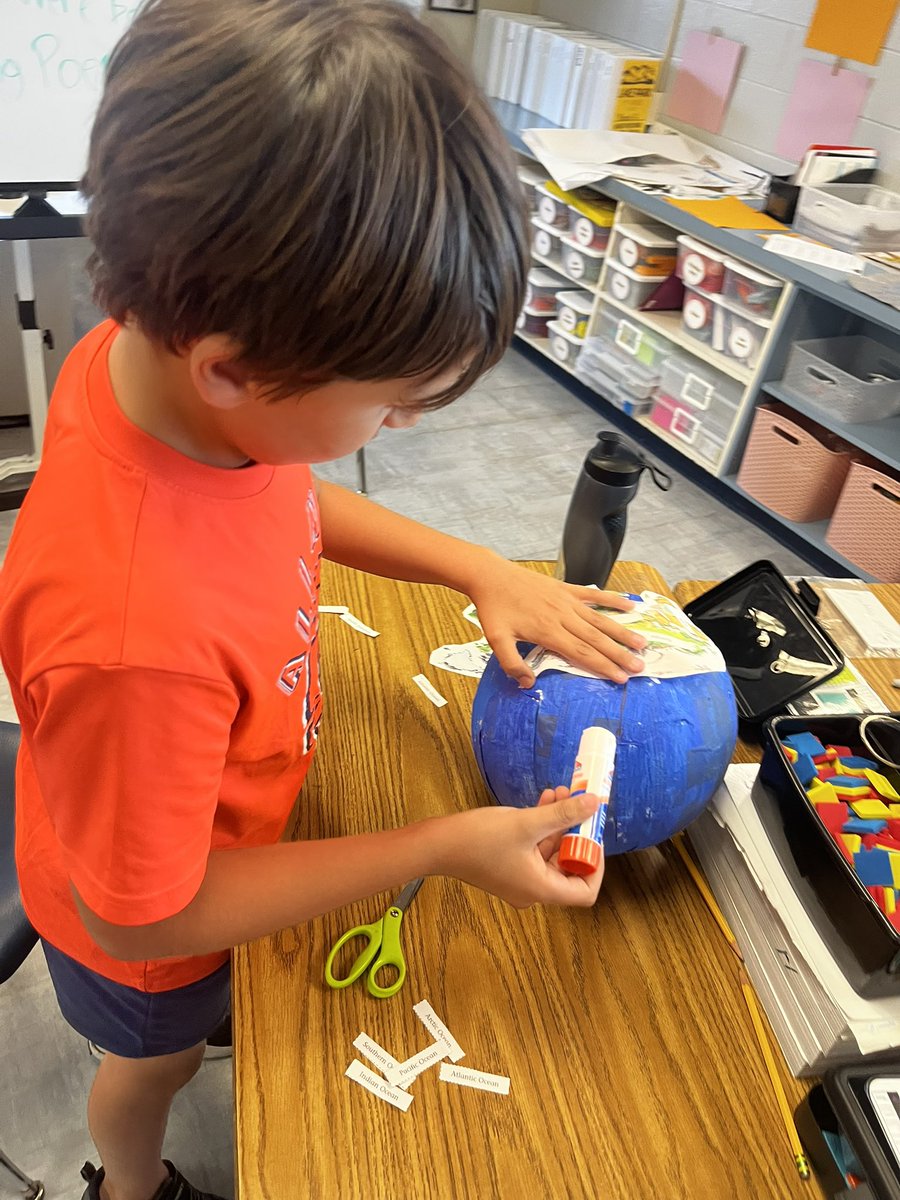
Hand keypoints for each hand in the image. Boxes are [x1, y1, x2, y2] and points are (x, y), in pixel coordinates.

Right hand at [437, 787, 605, 907]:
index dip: (595, 864)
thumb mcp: (526, 822)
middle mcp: (533, 890)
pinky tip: (545, 799)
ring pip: (551, 854)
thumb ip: (563, 813)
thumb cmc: (479, 838)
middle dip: (576, 833)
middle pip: (569, 869)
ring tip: (563, 792)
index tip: (593, 835)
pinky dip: (543, 828)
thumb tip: (595, 803)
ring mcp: (519, 879)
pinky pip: (535, 850)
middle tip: (580, 805)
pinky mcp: (508, 867)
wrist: (437, 845)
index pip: (584, 891)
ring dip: (559, 824)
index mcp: (541, 889)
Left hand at [467, 558, 645, 686]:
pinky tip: (630, 607)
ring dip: (622, 632)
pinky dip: (612, 600)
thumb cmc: (494, 610)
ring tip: (642, 644)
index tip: (620, 678)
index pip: (582, 653)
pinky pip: (594, 595)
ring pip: (599, 619)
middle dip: (619, 655)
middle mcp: (562, 616)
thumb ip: (512, 664)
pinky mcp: (566, 588)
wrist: (491, 576)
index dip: (603, 666)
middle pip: (596, 639)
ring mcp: (566, 601)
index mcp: (548, 631)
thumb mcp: (496, 640)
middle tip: (640, 667)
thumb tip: (528, 684)